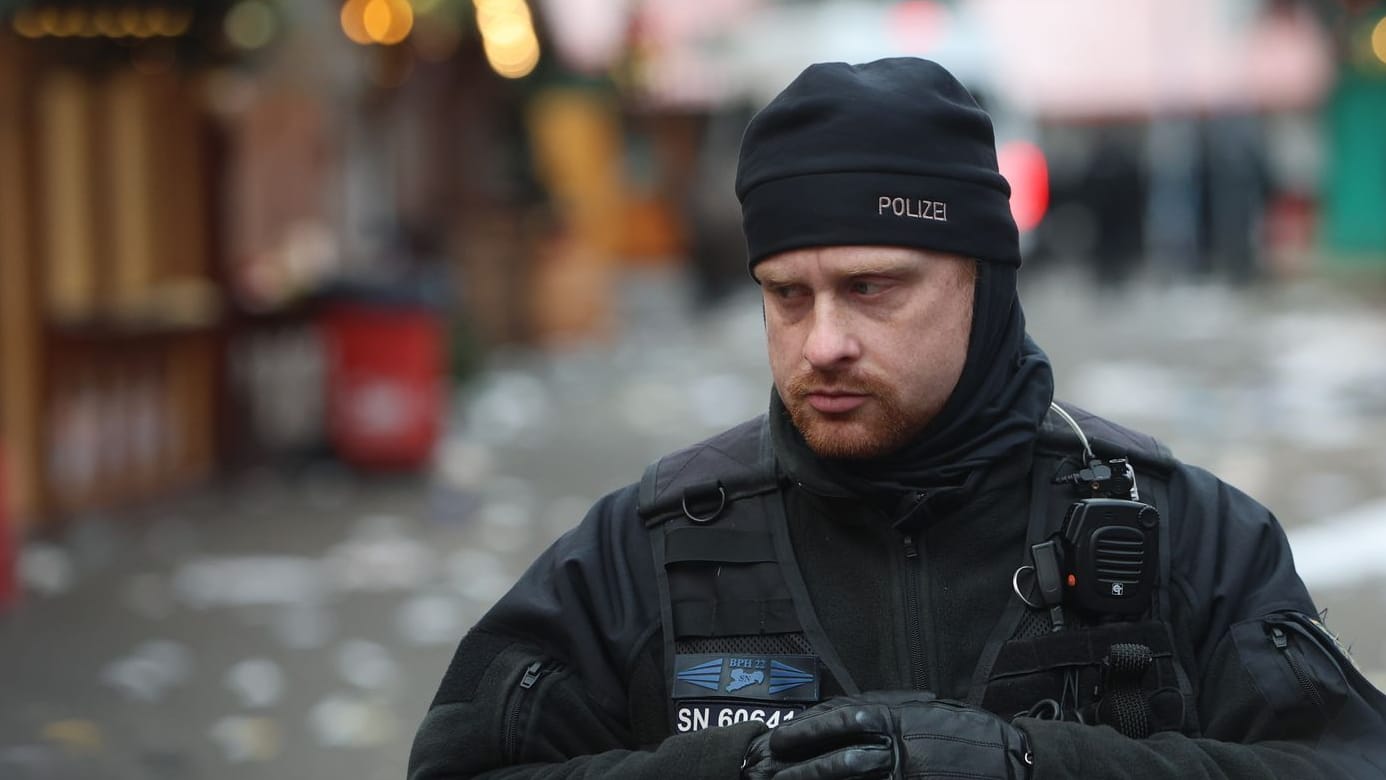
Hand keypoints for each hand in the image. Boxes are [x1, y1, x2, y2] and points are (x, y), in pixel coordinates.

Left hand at [740, 691, 1031, 779]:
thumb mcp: (925, 708)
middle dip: (795, 759)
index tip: (778, 736)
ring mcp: (906, 769)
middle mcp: (899, 740)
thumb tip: (843, 714)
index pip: (838, 716)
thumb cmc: (968, 733)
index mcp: (898, 714)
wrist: (1013, 760)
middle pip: (834, 749)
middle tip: (762, 767)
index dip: (804, 728)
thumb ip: (886, 710)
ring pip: (846, 774)